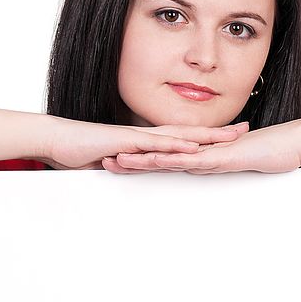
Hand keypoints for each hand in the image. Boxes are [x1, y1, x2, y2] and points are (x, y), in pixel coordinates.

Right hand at [38, 117, 250, 169]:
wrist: (56, 139)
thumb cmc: (79, 149)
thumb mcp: (111, 161)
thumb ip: (127, 165)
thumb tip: (135, 171)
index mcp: (144, 140)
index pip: (181, 137)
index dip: (205, 136)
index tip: (228, 136)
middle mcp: (145, 135)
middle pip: (188, 132)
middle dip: (216, 132)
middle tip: (244, 130)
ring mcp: (136, 137)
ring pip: (178, 135)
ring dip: (203, 136)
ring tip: (229, 136)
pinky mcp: (125, 142)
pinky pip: (155, 143)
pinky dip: (174, 145)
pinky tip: (192, 146)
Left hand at [101, 121, 300, 174]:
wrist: (292, 142)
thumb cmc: (268, 152)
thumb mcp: (234, 162)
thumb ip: (216, 163)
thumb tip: (202, 168)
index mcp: (201, 154)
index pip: (164, 159)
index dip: (140, 161)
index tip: (118, 163)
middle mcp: (201, 151)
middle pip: (160, 157)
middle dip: (132, 160)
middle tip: (104, 163)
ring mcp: (211, 152)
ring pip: (171, 157)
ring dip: (145, 160)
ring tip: (119, 163)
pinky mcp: (222, 156)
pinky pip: (195, 160)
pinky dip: (176, 161)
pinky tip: (159, 162)